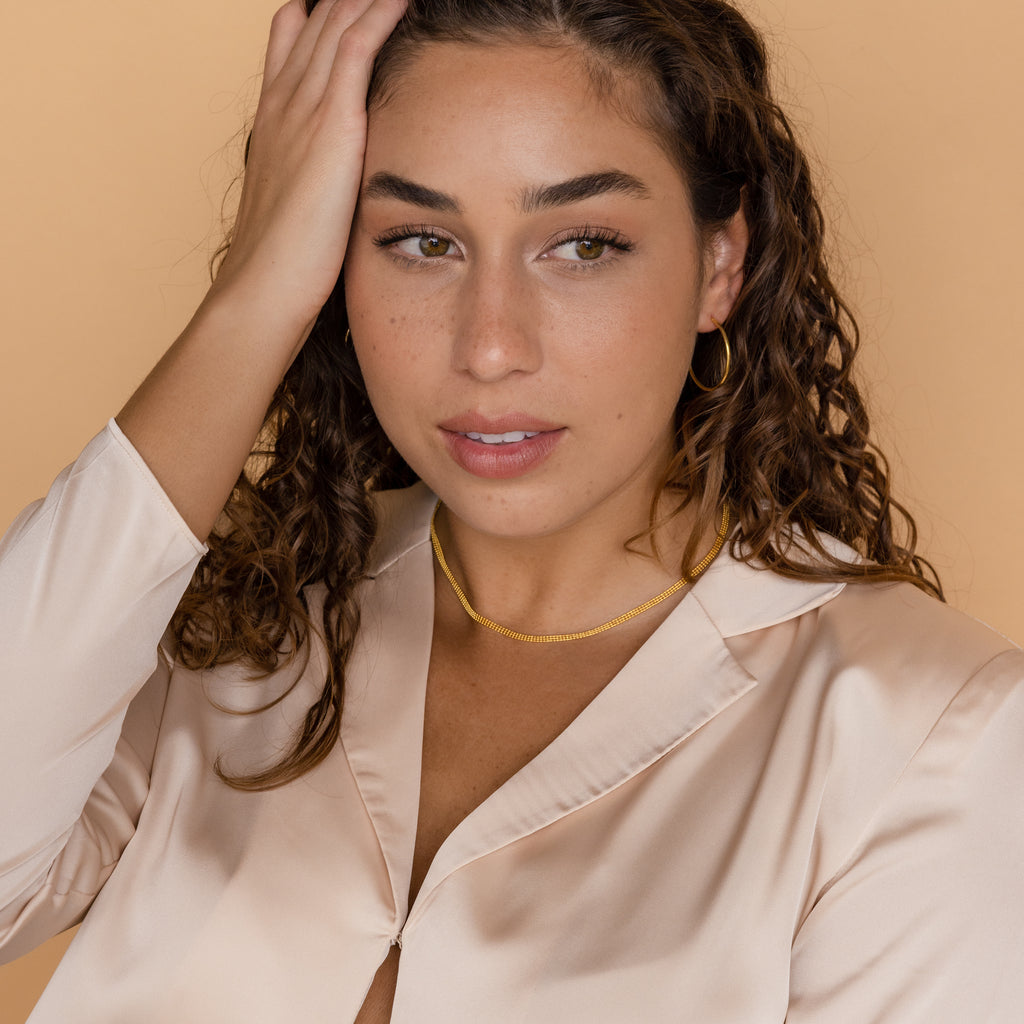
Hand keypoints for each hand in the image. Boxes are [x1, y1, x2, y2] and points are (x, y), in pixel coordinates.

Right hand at [213, 0, 406, 338]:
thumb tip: (334, 180)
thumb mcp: (298, 204)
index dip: (318, 10)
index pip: (295, 40)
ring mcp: (304, 108)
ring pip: (337, 21)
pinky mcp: (331, 124)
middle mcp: (285, 101)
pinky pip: (357, 47)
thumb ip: (316, 177)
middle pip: (317, 18)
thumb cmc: (283, 263)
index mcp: (275, 117)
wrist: (262, 286)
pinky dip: (380, 13)